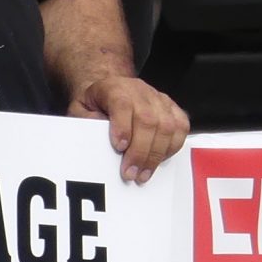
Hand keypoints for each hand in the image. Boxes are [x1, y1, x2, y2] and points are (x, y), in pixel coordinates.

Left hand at [69, 75, 188, 184]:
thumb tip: (97, 134)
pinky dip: (172, 147)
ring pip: (167, 126)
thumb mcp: (80, 108)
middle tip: (131, 173)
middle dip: (140, 151)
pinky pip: (181, 127)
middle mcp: (139, 91)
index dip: (123, 126)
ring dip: (156, 155)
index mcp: (115, 88)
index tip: (119, 148)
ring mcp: (159, 99)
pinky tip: (159, 160)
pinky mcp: (172, 108)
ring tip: (144, 174)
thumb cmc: (97, 103)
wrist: (113, 89)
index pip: (122, 103)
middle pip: (147, 120)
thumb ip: (85, 121)